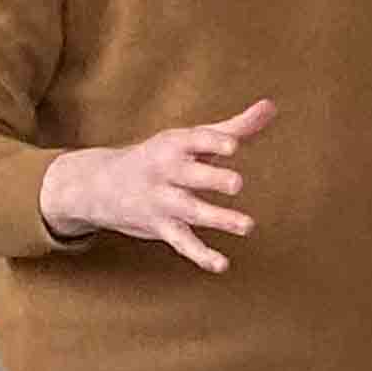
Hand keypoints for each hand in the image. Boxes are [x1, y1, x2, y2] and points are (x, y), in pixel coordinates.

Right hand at [38, 100, 270, 267]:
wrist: (100, 184)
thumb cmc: (161, 157)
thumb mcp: (191, 139)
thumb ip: (234, 127)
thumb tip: (271, 106)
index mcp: (174, 145)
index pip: (193, 140)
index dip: (212, 142)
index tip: (234, 144)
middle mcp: (166, 172)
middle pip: (189, 175)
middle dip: (211, 178)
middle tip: (237, 183)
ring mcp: (162, 201)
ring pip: (189, 210)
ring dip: (217, 218)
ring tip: (247, 226)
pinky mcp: (161, 227)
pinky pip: (182, 242)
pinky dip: (200, 255)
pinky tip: (222, 264)